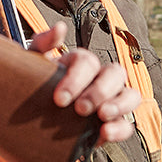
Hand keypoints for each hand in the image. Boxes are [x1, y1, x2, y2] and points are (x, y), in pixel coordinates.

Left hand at [30, 23, 138, 145]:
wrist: (30, 119)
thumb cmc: (34, 86)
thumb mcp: (32, 64)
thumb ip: (43, 43)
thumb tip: (60, 27)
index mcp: (81, 63)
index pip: (88, 61)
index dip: (76, 79)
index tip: (59, 99)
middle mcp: (101, 78)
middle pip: (115, 74)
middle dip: (100, 91)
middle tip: (80, 109)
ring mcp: (111, 101)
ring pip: (130, 95)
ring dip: (119, 104)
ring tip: (102, 116)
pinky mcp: (113, 124)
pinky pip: (127, 124)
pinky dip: (120, 129)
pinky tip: (105, 133)